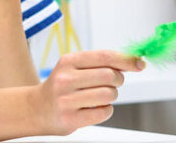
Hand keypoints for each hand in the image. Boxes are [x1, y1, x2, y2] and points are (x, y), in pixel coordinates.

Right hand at [31, 50, 146, 134]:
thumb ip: (100, 63)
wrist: (36, 109)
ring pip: (108, 94)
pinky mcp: (70, 119)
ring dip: (111, 96)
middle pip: (109, 76)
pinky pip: (104, 112)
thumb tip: (134, 62)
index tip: (139, 64)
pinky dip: (106, 109)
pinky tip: (94, 108)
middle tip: (113, 83)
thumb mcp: (74, 68)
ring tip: (99, 96)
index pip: (105, 57)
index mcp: (68, 61)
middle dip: (118, 80)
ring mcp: (66, 100)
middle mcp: (65, 79)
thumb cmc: (62, 87)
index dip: (126, 60)